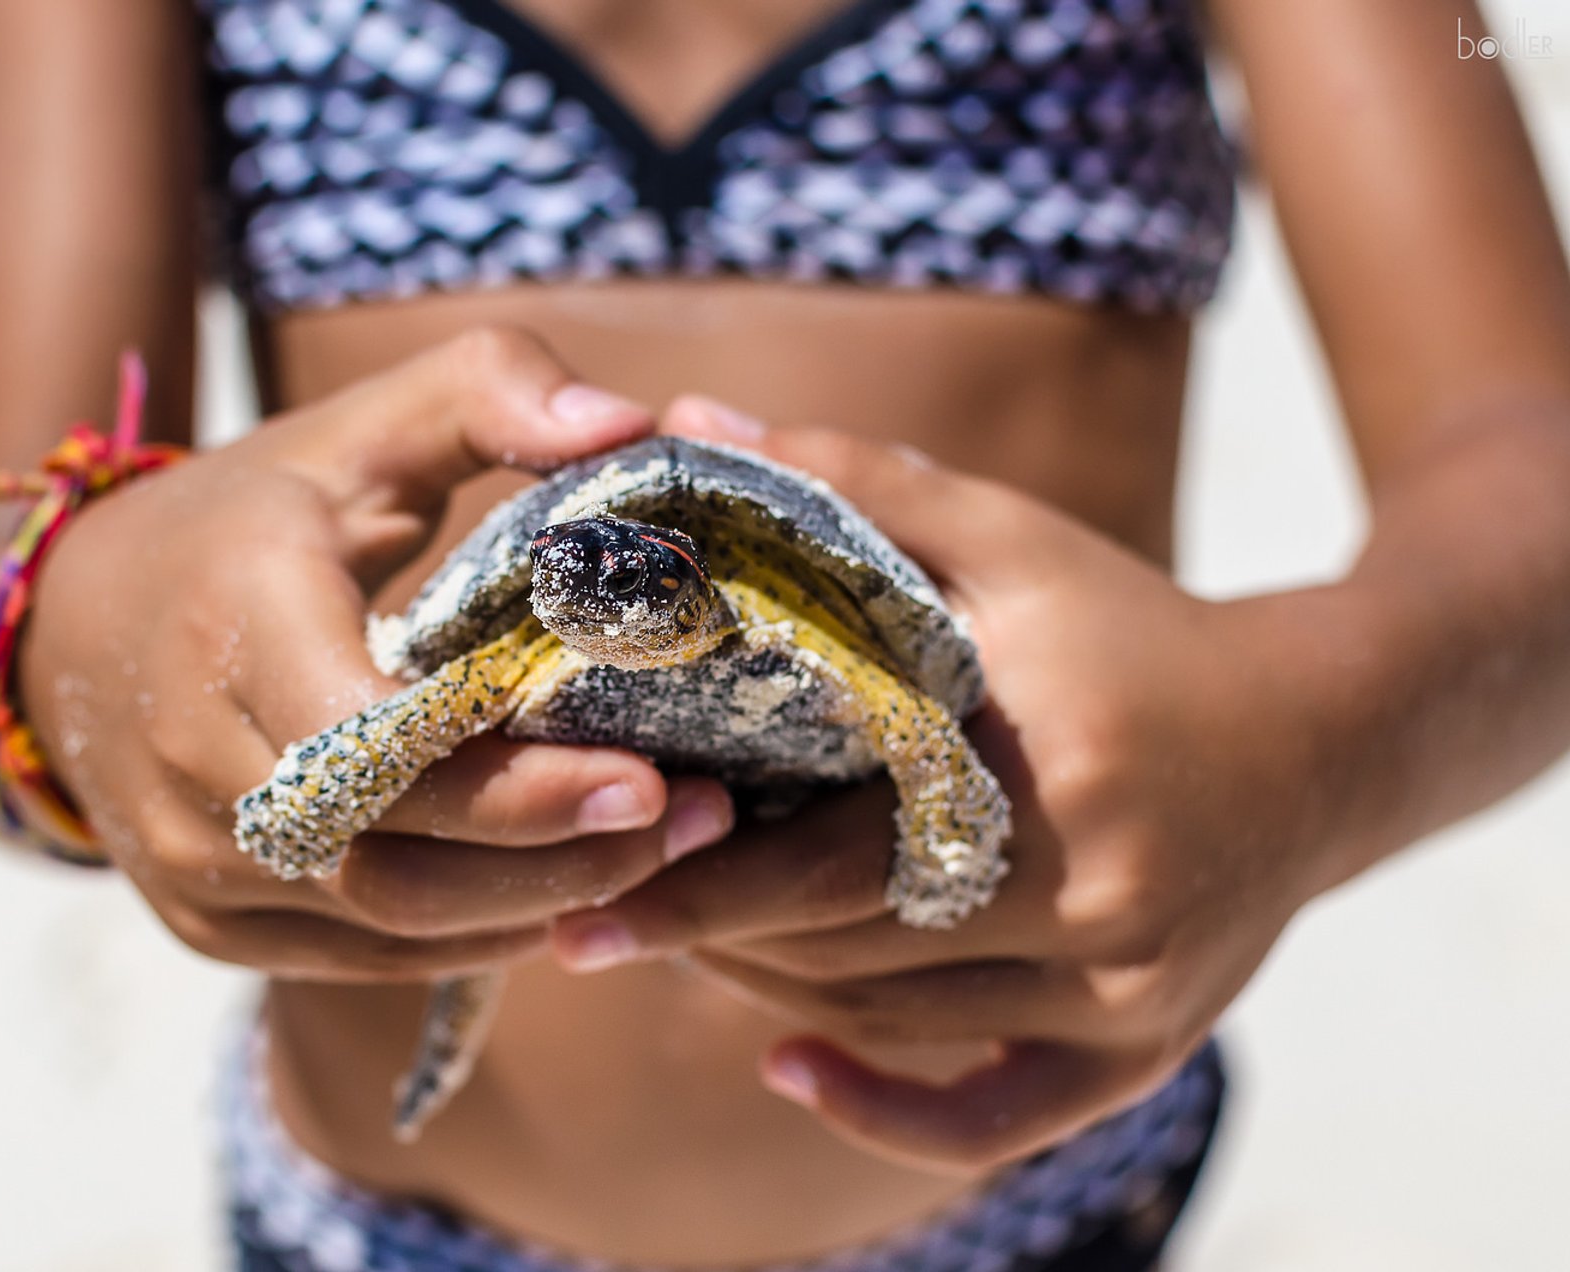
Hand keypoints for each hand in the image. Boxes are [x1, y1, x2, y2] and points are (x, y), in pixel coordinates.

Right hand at [16, 330, 733, 981]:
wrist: (68, 633)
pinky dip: (474, 933)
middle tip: (702, 819)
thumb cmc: (246, 518)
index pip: (374, 741)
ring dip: (536, 901)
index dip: (510, 778)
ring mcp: (192, 860)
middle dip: (559, 850)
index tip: (650, 774)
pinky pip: (360, 956)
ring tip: (667, 854)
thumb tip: (635, 423)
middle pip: (396, 853)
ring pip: (386, 921)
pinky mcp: (209, 924)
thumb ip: (488, 390)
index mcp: (234, 621)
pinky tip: (568, 890)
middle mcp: (195, 761)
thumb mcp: (355, 431)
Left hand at [552, 397, 1334, 1170]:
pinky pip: (999, 1120)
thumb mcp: (1009, 539)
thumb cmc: (1135, 626)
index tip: (585, 897)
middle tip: (598, 924)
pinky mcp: (1146, 1049)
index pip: (837, 859)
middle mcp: (1102, 901)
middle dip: (717, 944)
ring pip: (900, 1027)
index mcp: (1053, 774)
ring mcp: (1131, 994)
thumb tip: (682, 424)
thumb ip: (852, 484)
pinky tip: (790, 1070)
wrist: (1327, 734)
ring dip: (776, 995)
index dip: (702, 887)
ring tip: (677, 951)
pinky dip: (887, 1114)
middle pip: (859, 956)